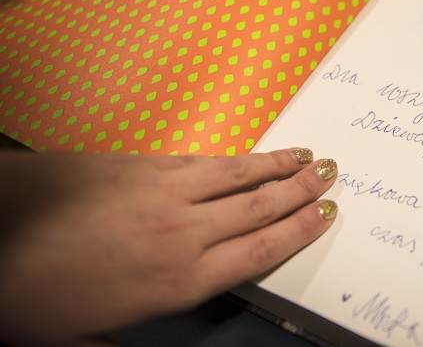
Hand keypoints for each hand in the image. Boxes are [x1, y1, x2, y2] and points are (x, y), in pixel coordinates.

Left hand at [0, 148, 337, 345]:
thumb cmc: (31, 293)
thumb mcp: (83, 338)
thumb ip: (127, 341)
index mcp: (178, 281)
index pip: (260, 250)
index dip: (299, 230)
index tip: (326, 214)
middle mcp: (183, 233)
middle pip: (259, 208)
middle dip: (301, 190)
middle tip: (331, 172)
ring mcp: (163, 193)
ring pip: (238, 176)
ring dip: (278, 166)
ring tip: (307, 154)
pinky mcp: (140, 165)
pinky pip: (203, 160)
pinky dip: (236, 157)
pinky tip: (249, 155)